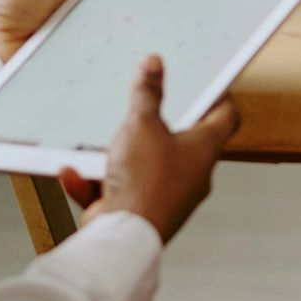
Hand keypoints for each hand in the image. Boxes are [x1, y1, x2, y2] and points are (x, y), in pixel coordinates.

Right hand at [59, 55, 237, 244]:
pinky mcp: (140, 213)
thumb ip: (147, 93)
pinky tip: (75, 173)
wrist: (123, 236)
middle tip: (147, 108)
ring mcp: (167, 196)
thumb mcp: (141, 124)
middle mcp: (191, 175)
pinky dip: (97, 182)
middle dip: (160, 126)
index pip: (225, 117)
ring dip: (122, 156)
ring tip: (104, 143)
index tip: (210, 85)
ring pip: (145, 167)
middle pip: (182, 142)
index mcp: (203, 150)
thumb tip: (153, 64)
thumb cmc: (144, 182)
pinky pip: (117, 191)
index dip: (219, 98)